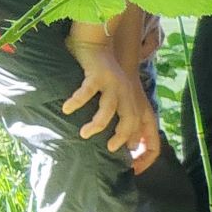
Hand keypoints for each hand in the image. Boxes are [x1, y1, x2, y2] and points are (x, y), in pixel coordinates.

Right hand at [62, 26, 160, 171]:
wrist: (98, 45)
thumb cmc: (106, 77)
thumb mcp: (120, 98)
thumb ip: (123, 118)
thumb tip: (124, 144)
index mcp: (134, 101)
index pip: (145, 128)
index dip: (141, 146)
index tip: (133, 166)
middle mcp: (127, 93)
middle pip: (131, 120)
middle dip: (122, 136)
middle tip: (109, 149)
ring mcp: (114, 84)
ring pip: (110, 108)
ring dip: (98, 123)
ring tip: (84, 133)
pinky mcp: (98, 75)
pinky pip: (87, 91)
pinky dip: (77, 101)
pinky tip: (67, 109)